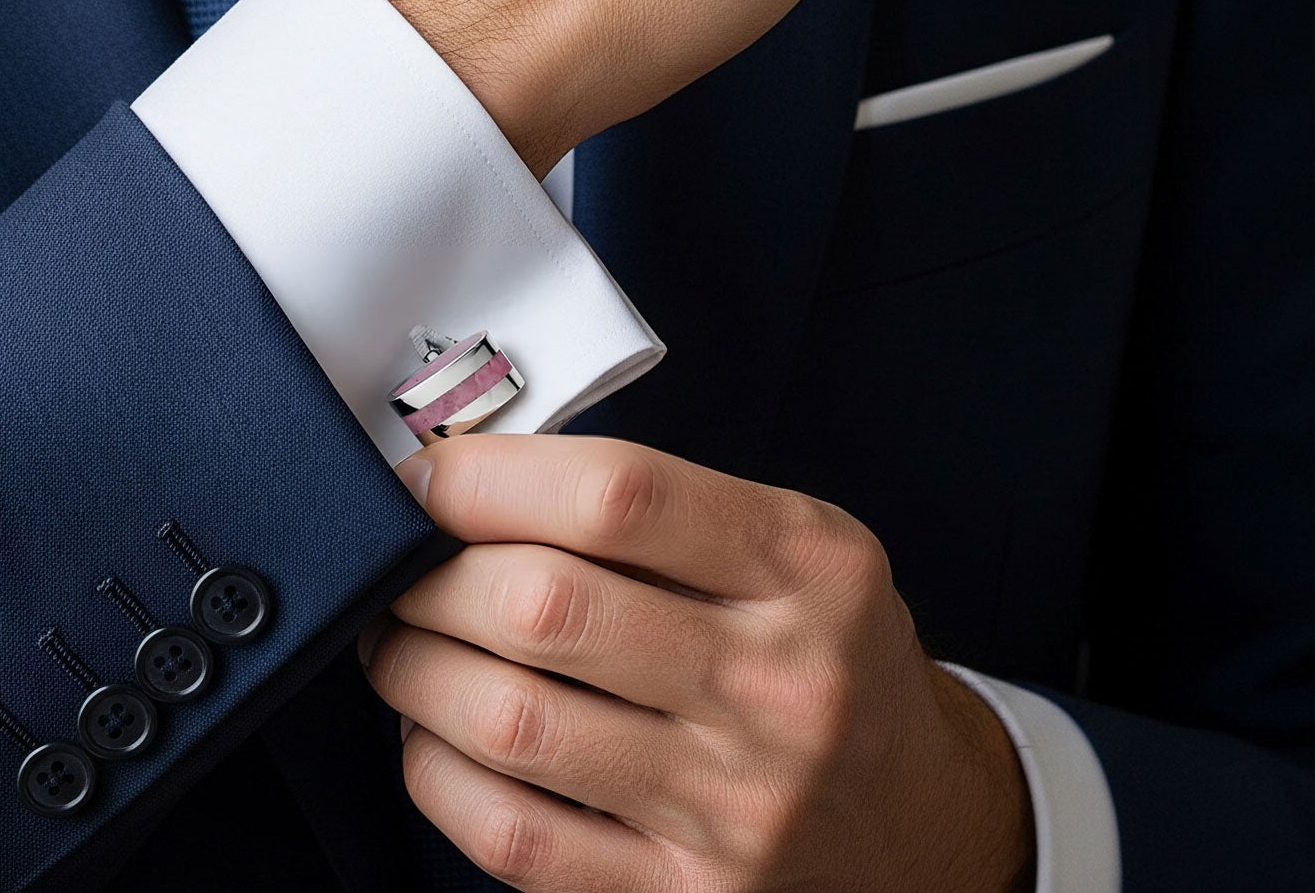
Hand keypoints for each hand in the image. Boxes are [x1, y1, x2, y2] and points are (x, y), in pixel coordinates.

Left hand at [362, 436, 1033, 892]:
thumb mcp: (791, 542)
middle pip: (546, 606)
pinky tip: (433, 733)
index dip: (491, 476)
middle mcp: (780, 685)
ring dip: (415, 668)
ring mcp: (736, 805)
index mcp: (807, 565)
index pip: (617, 494)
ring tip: (397, 639)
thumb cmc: (820, 649)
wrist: (916, 816)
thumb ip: (657, 502)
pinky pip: (517, 838)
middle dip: (432, 575)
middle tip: (400, 562)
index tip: (427, 476)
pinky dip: (439, 774)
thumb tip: (469, 476)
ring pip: (513, 722)